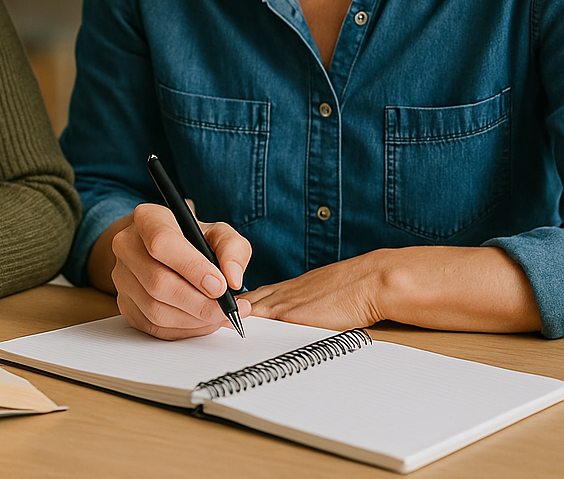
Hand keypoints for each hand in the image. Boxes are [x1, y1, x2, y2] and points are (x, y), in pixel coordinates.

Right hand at [108, 203, 250, 339]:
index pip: (162, 242)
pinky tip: (201, 321)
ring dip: (194, 320)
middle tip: (227, 310)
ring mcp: (122, 276)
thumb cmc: (193, 241)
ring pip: (156, 310)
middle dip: (199, 303)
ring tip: (218, 315)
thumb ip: (232, 249)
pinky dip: (183, 330)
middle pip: (158, 282)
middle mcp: (127, 245)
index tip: (220, 286)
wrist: (168, 253)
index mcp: (148, 219)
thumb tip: (233, 279)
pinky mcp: (125, 303)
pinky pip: (153, 327)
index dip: (192, 268)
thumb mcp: (218, 233)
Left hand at [244, 246, 542, 333]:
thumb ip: (322, 298)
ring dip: (242, 314)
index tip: (228, 306)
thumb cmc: (373, 286)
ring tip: (220, 321)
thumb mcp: (341, 288)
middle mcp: (297, 288)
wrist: (392, 278)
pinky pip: (275, 316)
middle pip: (256, 298)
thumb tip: (314, 313)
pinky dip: (258, 321)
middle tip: (212, 312)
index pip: (266, 293)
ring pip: (260, 306)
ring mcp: (299, 299)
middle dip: (234, 306)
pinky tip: (243, 327)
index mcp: (304, 284)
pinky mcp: (307, 311)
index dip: (246, 301)